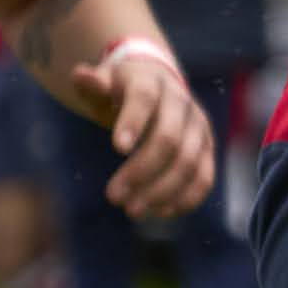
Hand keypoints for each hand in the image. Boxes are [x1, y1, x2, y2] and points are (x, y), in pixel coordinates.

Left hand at [95, 42, 219, 220]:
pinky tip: (160, 212)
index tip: (117, 149)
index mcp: (152, 82)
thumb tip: (80, 75)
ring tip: (132, 210)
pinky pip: (204, 177)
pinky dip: (186, 198)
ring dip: (162, 190)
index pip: (144, 100)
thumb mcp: (104, 82)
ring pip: (188, 162)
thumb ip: (92, 84)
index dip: (133, 122)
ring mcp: (199, 126)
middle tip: (113, 197)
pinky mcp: (207, 148)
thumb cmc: (122, 89)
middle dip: (141, 170)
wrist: (159, 85)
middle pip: (168, 138)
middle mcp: (182, 103)